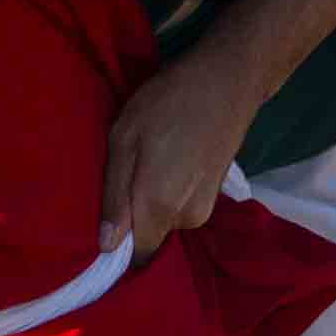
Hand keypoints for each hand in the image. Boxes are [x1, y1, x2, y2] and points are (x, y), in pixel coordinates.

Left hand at [102, 55, 256, 254]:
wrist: (228, 80)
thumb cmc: (168, 103)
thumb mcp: (124, 140)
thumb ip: (114, 197)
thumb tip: (106, 246)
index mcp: (160, 208)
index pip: (136, 255)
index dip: (119, 243)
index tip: (109, 215)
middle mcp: (186, 218)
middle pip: (151, 235)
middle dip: (135, 214)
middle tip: (129, 171)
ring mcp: (206, 208)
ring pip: (167, 219)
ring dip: (154, 199)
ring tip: (152, 160)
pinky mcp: (216, 195)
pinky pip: (182, 206)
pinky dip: (172, 190)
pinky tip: (171, 158)